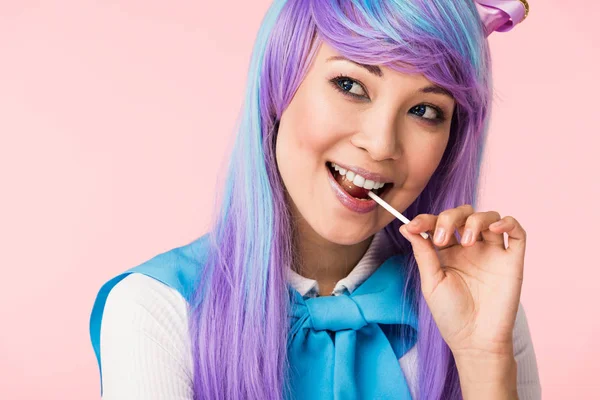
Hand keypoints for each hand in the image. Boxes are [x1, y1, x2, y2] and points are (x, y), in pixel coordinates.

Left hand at [399, 204, 526, 360]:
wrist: (475, 341)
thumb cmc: (450, 315)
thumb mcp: (431, 281)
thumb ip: (423, 253)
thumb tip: (406, 228)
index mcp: (448, 251)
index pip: (438, 223)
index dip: (426, 219)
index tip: (414, 226)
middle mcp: (471, 247)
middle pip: (463, 213)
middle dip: (450, 217)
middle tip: (442, 240)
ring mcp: (492, 252)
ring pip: (488, 217)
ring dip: (475, 220)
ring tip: (466, 242)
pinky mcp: (512, 260)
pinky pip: (517, 232)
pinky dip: (508, 222)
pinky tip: (494, 228)